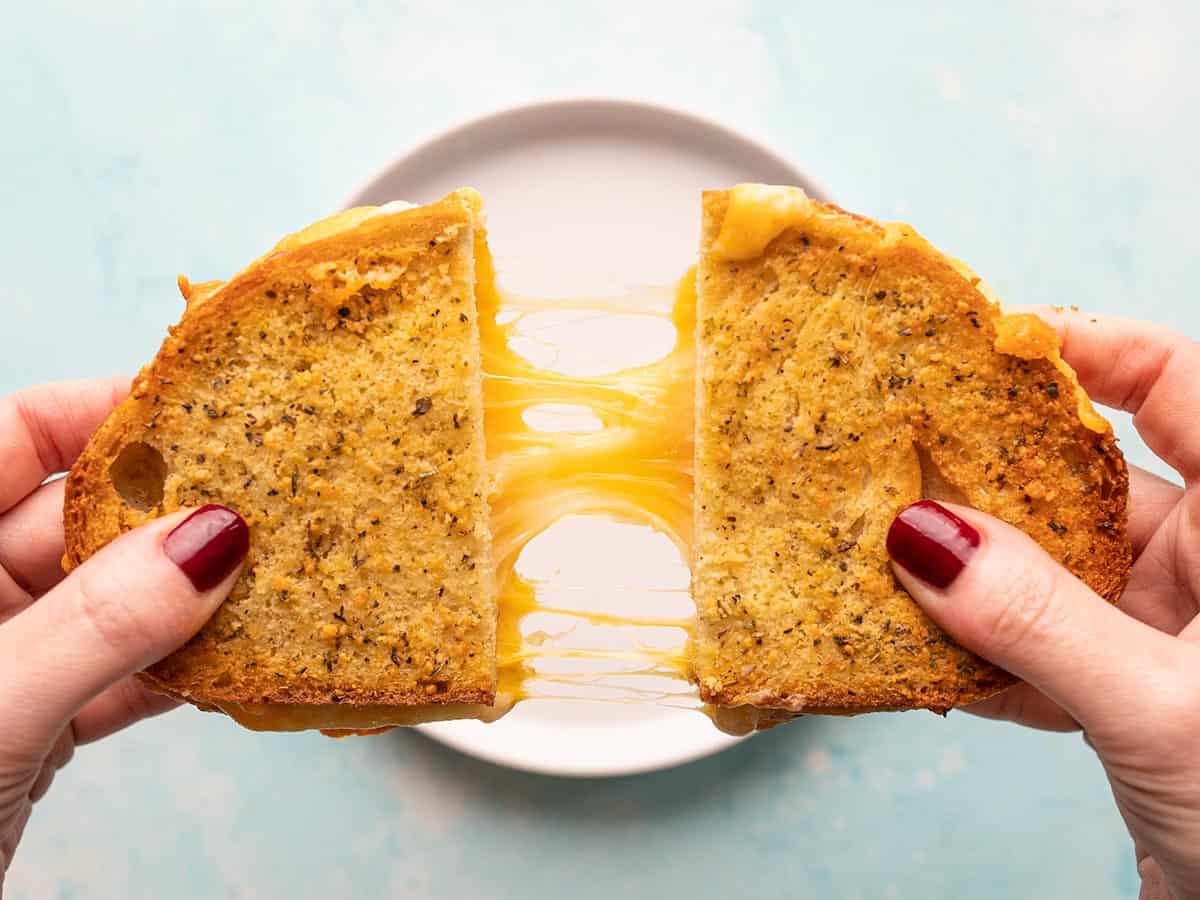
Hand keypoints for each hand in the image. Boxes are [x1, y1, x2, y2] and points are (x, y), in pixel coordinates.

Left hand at [0, 378, 247, 892]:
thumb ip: (95, 622)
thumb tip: (209, 540)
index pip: (15, 437)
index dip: (106, 414)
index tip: (206, 410)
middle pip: (82, 522)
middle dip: (174, 515)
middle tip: (269, 504)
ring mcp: (2, 663)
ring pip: (113, 605)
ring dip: (190, 603)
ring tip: (274, 578)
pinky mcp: (33, 728)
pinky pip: (120, 677)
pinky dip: (177, 673)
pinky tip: (235, 663)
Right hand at [886, 311, 1199, 899]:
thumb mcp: (1164, 712)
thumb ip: (1039, 623)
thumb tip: (924, 539)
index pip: (1178, 385)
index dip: (1086, 348)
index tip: (981, 342)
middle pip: (1085, 474)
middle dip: (989, 469)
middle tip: (892, 454)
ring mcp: (1169, 627)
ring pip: (1049, 566)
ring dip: (969, 576)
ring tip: (883, 560)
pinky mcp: (1129, 689)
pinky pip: (1036, 641)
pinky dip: (979, 651)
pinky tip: (920, 658)